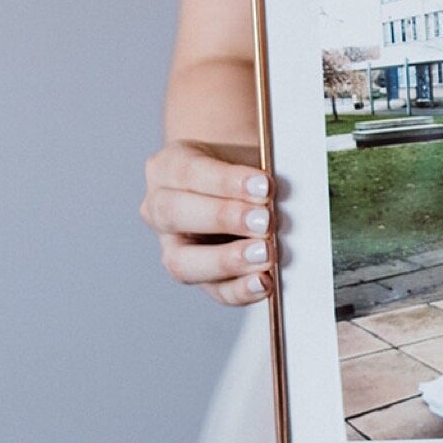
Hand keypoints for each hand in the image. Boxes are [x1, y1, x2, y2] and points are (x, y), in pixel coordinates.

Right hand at [141, 139, 276, 305]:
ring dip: (227, 260)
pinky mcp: (200, 277)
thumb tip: (282, 187)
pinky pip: (213, 290)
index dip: (226, 181)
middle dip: (224, 218)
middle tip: (265, 220)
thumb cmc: (244, 164)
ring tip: (265, 254)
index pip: (190, 172)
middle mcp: (159, 208)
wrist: (243, 183)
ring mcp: (173, 247)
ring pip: (182, 262)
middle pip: (175, 215)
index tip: (264, 185)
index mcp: (167, 167)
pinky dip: (240, 290)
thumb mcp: (247, 152)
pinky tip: (263, 282)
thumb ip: (259, 164)